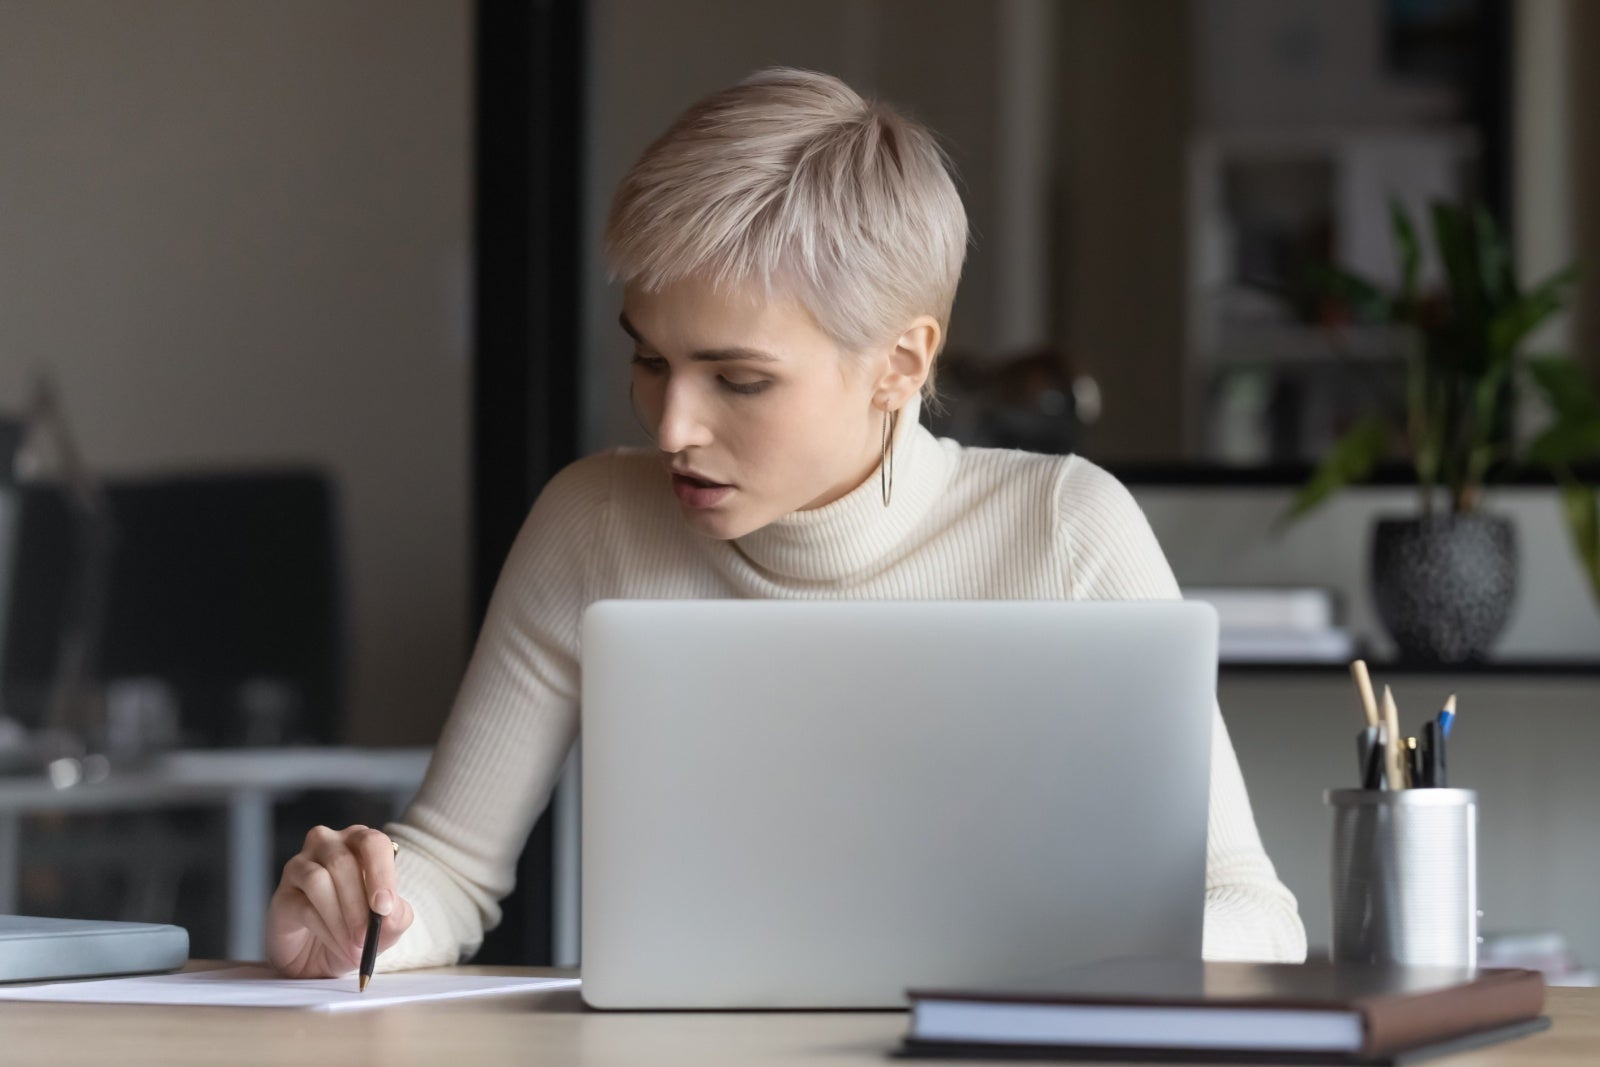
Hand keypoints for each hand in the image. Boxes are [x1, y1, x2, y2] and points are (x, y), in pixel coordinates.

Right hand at [266, 824, 414, 977]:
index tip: (384, 907)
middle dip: (358, 903)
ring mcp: (301, 866)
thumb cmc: (358, 928)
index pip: (373, 843)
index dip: (381, 873)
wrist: (321, 955)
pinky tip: (336, 944)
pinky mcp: (283, 893)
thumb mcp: (386, 926)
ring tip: (352, 945)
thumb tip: (390, 912)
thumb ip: (396, 916)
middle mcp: (329, 845)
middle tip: (366, 935)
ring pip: (318, 880)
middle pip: (343, 861)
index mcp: (361, 843)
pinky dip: (324, 929)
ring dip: (339, 918)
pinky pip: (302, 906)